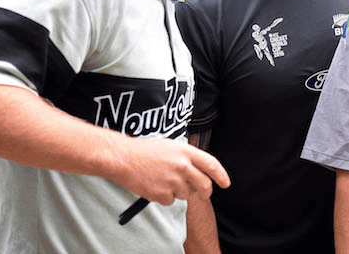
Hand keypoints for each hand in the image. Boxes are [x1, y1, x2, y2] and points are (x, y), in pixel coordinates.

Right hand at [112, 137, 229, 205]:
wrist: (122, 158)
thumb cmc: (145, 151)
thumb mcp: (171, 147)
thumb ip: (187, 158)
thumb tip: (199, 170)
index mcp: (186, 152)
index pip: (211, 165)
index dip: (221, 175)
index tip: (226, 183)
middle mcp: (182, 166)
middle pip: (204, 184)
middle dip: (206, 191)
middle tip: (203, 193)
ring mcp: (172, 180)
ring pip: (186, 194)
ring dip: (179, 191)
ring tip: (164, 180)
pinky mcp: (161, 193)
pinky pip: (170, 201)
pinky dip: (165, 197)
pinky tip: (155, 186)